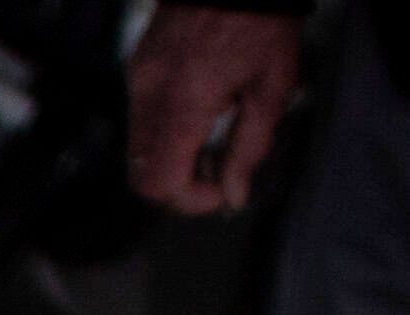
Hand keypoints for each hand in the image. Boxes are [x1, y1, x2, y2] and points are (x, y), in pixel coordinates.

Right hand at [125, 4, 305, 216]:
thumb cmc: (260, 19)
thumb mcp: (272, 86)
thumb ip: (250, 147)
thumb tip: (233, 195)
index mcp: (184, 103)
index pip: (161, 182)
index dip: (190, 200)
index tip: (221, 192)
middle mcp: (150, 95)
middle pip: (142, 176)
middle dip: (179, 185)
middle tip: (217, 172)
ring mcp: (138, 81)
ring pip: (138, 152)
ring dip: (173, 160)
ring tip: (213, 140)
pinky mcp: (137, 69)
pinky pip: (140, 120)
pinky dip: (166, 133)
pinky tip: (200, 113)